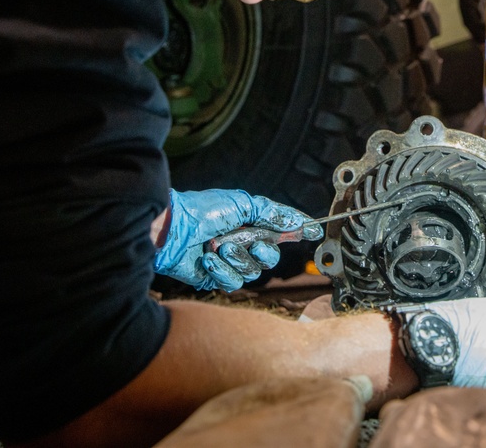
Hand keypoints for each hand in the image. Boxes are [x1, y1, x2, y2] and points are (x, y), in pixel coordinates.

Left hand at [153, 189, 322, 291]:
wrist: (171, 230)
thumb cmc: (202, 211)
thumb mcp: (241, 204)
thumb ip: (272, 213)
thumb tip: (297, 221)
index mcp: (248, 223)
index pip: (279, 229)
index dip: (296, 231)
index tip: (314, 230)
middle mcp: (240, 243)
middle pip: (269, 257)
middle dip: (263, 251)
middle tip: (251, 243)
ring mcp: (228, 261)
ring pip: (251, 271)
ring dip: (236, 259)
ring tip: (218, 247)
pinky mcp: (214, 277)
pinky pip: (232, 282)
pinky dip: (221, 270)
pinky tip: (207, 260)